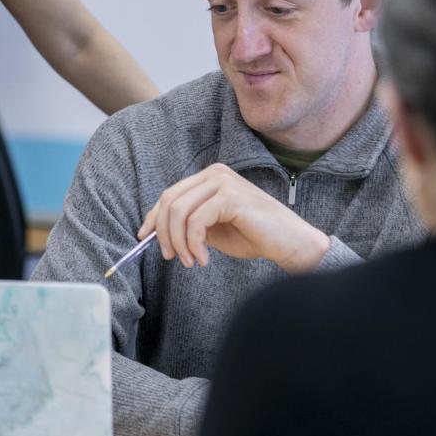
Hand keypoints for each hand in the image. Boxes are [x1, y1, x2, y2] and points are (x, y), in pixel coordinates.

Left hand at [139, 163, 329, 271]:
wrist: (290, 244)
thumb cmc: (254, 236)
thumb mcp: (212, 229)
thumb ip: (188, 224)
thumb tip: (154, 231)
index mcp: (209, 178)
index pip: (170, 194)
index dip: (154, 217)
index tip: (144, 238)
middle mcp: (215, 173)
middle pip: (169, 201)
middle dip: (164, 233)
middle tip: (171, 257)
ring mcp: (223, 182)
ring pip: (179, 211)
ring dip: (180, 242)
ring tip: (191, 261)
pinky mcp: (231, 196)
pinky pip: (196, 221)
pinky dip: (193, 244)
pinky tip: (203, 259)